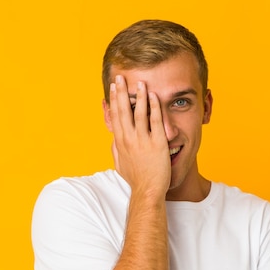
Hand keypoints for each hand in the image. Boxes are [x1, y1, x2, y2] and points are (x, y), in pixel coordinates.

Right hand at [109, 75, 169, 199]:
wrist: (147, 191)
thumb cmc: (136, 180)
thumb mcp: (120, 164)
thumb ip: (116, 150)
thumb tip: (114, 140)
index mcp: (120, 142)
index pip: (115, 116)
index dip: (113, 100)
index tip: (112, 88)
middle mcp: (129, 139)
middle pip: (123, 111)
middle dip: (121, 92)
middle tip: (120, 77)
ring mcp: (142, 141)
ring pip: (139, 113)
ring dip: (138, 96)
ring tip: (139, 83)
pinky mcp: (157, 144)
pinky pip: (155, 121)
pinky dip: (154, 107)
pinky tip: (153, 96)